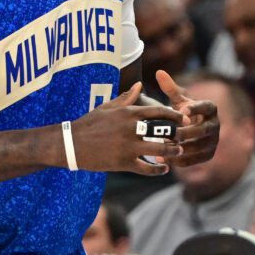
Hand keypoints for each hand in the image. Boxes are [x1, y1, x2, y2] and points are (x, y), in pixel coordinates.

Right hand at [71, 82, 187, 174]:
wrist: (71, 144)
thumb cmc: (89, 123)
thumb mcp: (107, 107)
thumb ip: (126, 97)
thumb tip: (140, 85)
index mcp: (128, 113)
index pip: (159, 111)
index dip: (174, 115)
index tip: (184, 118)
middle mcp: (131, 128)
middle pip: (163, 130)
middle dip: (176, 134)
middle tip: (182, 137)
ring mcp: (128, 146)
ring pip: (159, 149)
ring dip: (172, 151)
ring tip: (178, 152)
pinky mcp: (123, 162)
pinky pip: (147, 167)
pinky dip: (158, 169)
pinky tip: (164, 169)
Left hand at [156, 70, 219, 166]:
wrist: (191, 130)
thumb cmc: (184, 112)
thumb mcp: (178, 100)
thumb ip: (170, 88)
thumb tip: (159, 72)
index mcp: (210, 108)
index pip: (206, 106)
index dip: (195, 108)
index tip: (182, 110)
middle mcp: (215, 125)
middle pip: (203, 130)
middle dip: (187, 132)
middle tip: (170, 133)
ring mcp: (213, 141)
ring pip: (199, 146)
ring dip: (181, 148)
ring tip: (164, 147)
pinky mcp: (208, 155)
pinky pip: (195, 160)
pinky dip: (179, 161)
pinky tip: (163, 160)